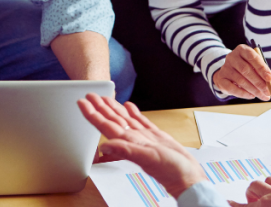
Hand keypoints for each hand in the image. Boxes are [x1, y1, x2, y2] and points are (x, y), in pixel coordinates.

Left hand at [77, 93, 207, 197]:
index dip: (93, 114)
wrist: (187, 176)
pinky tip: (129, 106)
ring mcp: (143, 137)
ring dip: (114, 108)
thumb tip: (103, 146)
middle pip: (112, 119)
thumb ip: (126, 150)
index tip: (83, 102)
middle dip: (100, 107)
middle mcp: (133, 139)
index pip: (105, 125)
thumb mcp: (147, 158)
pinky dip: (134, 113)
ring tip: (105, 97)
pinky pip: (140, 122)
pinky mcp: (155, 136)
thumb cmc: (170, 171)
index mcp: (128, 142)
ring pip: (125, 119)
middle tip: (89, 95)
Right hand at [213, 45, 270, 100]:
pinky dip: (243, 94)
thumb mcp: (256, 65)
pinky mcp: (221, 78)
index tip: (270, 78)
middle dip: (259, 82)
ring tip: (263, 96)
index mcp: (242, 50)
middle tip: (268, 91)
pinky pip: (232, 88)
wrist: (228, 72)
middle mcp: (232, 57)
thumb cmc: (246, 67)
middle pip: (245, 70)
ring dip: (254, 90)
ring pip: (240, 80)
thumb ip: (265, 71)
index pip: (252, 57)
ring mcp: (225, 67)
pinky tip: (251, 96)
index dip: (261, 68)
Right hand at [227, 176, 270, 206]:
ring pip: (268, 180)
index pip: (243, 205)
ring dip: (265, 188)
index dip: (234, 204)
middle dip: (250, 195)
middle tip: (253, 204)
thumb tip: (254, 204)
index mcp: (266, 206)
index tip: (229, 203)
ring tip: (267, 198)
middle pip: (253, 187)